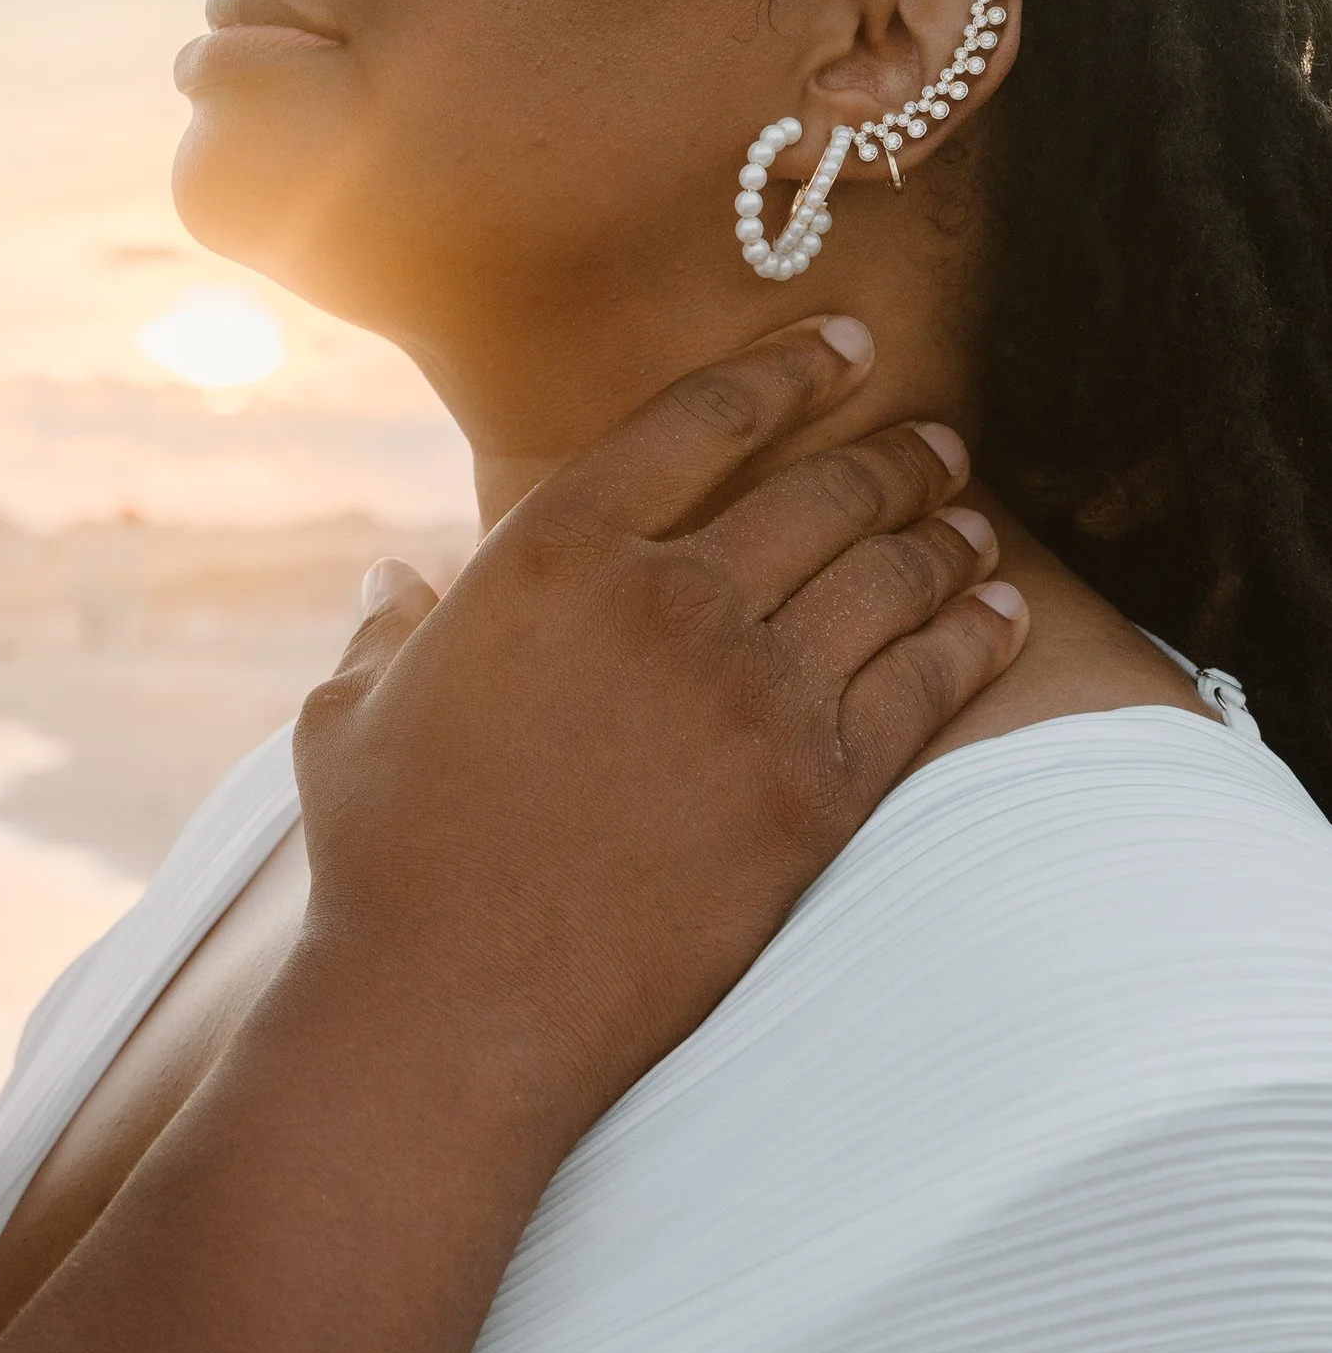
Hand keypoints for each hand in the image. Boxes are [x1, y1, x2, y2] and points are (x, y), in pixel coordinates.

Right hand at [286, 315, 1021, 1130]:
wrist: (459, 1004)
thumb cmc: (388, 862)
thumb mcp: (350, 720)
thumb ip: (384, 635)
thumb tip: (391, 584)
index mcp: (553, 552)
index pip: (700, 419)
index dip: (787, 370)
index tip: (843, 347)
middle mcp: (666, 598)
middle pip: (820, 490)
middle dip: (893, 454)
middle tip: (936, 443)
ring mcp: (752, 693)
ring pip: (888, 577)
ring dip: (944, 536)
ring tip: (972, 524)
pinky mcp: (815, 791)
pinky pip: (926, 686)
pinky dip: (975, 637)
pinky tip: (1001, 616)